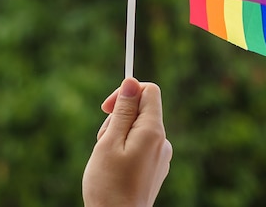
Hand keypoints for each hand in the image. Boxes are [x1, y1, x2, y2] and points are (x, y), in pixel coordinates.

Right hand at [82, 78, 171, 206]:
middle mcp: (162, 142)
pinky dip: (124, 147)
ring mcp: (160, 157)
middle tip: (103, 140)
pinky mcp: (154, 168)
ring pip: (137, 127)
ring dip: (118, 133)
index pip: (149, 91)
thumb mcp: (109, 140)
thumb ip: (123, 110)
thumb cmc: (108, 184)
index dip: (127, 91)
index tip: (106, 107)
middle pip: (141, 109)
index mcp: (153, 132)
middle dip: (118, 116)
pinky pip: (139, 144)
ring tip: (106, 156)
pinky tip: (114, 166)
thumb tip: (132, 82)